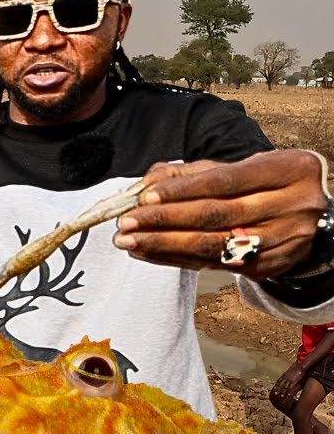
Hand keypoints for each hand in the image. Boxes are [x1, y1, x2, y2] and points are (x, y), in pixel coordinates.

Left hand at [113, 150, 327, 279]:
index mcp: (288, 170)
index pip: (225, 181)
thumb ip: (191, 172)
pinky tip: (148, 253)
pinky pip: (213, 265)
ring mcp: (284, 241)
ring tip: (129, 241)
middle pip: (217, 216)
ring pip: (214, 245)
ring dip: (164, 245)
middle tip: (126, 223)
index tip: (144, 197)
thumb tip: (144, 185)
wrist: (308, 214)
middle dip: (165, 220)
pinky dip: (176, 259)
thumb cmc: (264, 183)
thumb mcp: (238, 166)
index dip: (182, 190)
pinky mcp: (269, 267)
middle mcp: (293, 206)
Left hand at [270, 362, 306, 407]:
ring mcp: (289, 380)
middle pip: (280, 385)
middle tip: (275, 394)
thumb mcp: (290, 371)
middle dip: (277, 390)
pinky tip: (288, 394)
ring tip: (281, 396)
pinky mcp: (294, 381)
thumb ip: (287, 374)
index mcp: (284, 375)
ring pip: (284, 387)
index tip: (274, 389)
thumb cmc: (296, 368)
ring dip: (282, 392)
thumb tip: (286, 376)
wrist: (300, 366)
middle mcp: (285, 378)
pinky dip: (289, 391)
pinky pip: (290, 387)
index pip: (278, 381)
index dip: (276, 385)